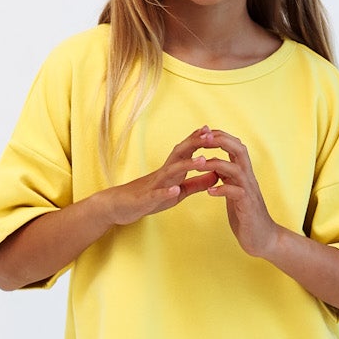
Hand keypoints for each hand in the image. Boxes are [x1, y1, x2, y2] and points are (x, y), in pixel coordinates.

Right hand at [104, 127, 221, 225]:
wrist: (121, 206)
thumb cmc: (151, 197)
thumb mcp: (179, 191)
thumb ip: (197, 183)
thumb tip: (217, 174)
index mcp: (173, 169)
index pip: (188, 151)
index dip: (200, 141)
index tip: (215, 131)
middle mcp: (164, 172)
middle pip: (181, 153)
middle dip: (196, 143)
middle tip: (211, 135)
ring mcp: (155, 184)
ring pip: (171, 171)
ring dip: (187, 164)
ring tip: (202, 160)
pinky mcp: (147, 199)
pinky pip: (157, 194)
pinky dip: (166, 191)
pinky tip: (175, 189)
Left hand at [196, 127, 279, 257]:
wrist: (263, 239)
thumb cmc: (246, 215)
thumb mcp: (234, 192)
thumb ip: (227, 178)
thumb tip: (215, 165)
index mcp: (244, 174)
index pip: (235, 146)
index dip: (220, 136)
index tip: (204, 132)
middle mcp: (248, 178)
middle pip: (239, 150)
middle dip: (220, 141)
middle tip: (203, 138)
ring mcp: (249, 191)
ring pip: (235, 169)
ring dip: (215, 164)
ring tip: (198, 164)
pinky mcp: (247, 206)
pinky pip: (236, 192)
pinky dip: (222, 189)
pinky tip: (210, 191)